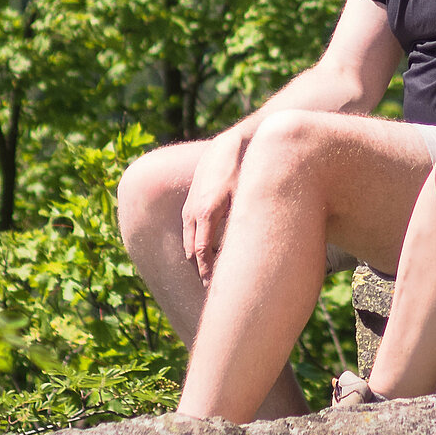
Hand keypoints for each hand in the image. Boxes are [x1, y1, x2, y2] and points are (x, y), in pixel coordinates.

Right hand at [181, 132, 248, 283]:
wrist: (229, 146)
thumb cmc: (243, 170)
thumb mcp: (245, 195)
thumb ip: (243, 221)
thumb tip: (246, 246)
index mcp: (207, 213)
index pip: (203, 252)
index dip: (208, 273)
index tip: (216, 288)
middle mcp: (193, 213)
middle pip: (193, 252)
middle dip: (203, 271)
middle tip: (216, 289)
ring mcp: (189, 208)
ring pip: (189, 243)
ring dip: (199, 260)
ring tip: (214, 274)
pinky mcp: (190, 204)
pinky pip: (190, 232)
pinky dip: (198, 246)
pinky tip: (212, 252)